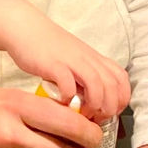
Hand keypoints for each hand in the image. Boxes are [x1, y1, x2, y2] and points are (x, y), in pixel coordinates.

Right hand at [1, 11, 130, 123]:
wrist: (26, 28)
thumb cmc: (49, 48)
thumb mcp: (75, 61)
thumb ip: (85, 78)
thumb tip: (91, 103)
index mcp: (95, 59)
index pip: (121, 80)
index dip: (120, 100)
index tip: (109, 113)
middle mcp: (87, 59)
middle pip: (112, 85)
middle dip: (109, 108)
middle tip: (95, 118)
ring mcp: (71, 61)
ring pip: (97, 84)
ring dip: (94, 104)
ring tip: (83, 114)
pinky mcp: (52, 64)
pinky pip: (67, 82)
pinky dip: (69, 95)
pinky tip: (62, 101)